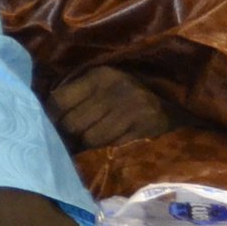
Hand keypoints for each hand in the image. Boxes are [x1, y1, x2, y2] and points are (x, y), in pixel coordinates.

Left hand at [47, 67, 179, 150]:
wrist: (179, 95)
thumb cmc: (132, 88)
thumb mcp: (105, 79)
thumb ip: (78, 91)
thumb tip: (47, 111)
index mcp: (99, 76)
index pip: (59, 101)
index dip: (51, 117)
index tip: (51, 124)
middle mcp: (114, 91)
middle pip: (72, 124)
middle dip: (67, 134)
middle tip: (67, 139)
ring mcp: (132, 111)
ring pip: (90, 139)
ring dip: (85, 145)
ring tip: (85, 144)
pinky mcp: (145, 129)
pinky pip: (112, 146)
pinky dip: (105, 150)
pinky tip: (104, 148)